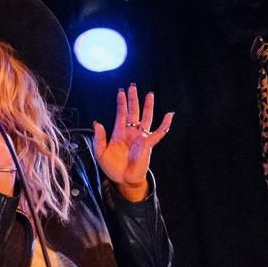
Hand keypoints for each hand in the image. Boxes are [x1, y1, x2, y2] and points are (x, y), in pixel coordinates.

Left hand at [92, 84, 173, 201]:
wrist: (123, 179)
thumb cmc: (112, 167)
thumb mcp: (100, 153)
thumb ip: (99, 138)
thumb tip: (97, 123)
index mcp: (119, 132)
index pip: (121, 114)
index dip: (121, 102)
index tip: (121, 91)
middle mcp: (131, 132)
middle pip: (133, 112)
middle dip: (133, 99)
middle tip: (132, 86)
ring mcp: (140, 137)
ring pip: (146, 118)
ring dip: (147, 106)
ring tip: (149, 94)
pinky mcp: (148, 144)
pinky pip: (159, 132)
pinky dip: (165, 124)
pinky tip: (169, 115)